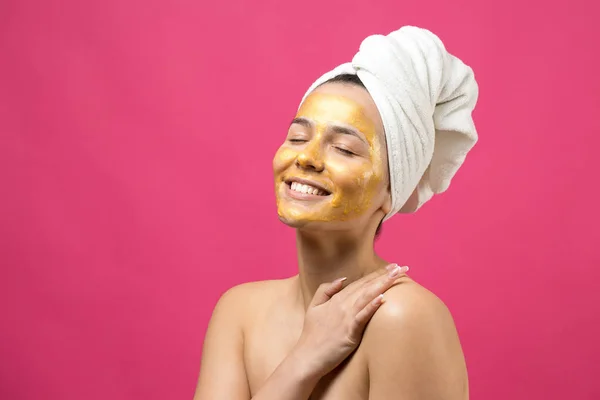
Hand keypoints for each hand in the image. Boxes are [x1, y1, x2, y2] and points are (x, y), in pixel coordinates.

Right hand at [292, 264, 409, 379]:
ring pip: (367, 297)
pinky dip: (371, 306)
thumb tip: (342, 279)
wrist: (306, 357)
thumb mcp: (314, 307)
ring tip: (397, 276)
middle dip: (385, 275)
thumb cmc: (311, 335)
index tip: (392, 266)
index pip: (360, 283)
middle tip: (402, 267)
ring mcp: (346, 317)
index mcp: (337, 299)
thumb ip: (325, 290)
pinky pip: (362, 316)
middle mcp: (342, 304)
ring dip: (382, 285)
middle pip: (367, 286)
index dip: (376, 273)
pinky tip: (382, 298)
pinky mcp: (349, 332)